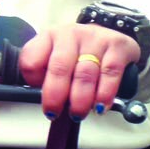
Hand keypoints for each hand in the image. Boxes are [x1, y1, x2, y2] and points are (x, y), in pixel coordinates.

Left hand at [18, 24, 142, 120]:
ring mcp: (94, 39)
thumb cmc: (78, 54)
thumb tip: (48, 103)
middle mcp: (70, 35)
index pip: (32, 58)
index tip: (38, 94)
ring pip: (85, 73)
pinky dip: (104, 94)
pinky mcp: (117, 46)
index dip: (33, 80)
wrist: (111, 38)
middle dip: (55, 95)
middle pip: (59, 67)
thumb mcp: (55, 57)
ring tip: (77, 113)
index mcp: (49, 37)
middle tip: (54, 113)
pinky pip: (110, 73)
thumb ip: (46, 76)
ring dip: (80, 99)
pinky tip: (100, 106)